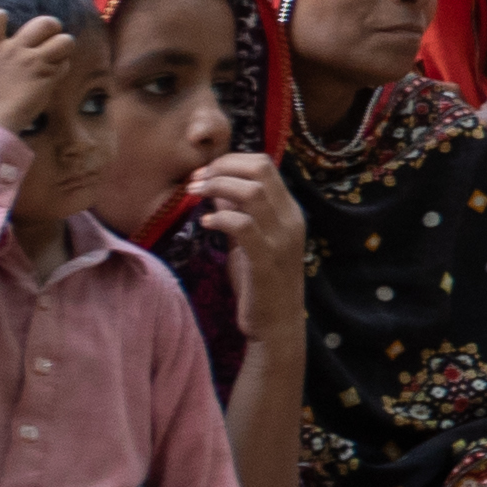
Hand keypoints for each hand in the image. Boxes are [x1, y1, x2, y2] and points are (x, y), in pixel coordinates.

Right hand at [0, 9, 88, 140]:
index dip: (2, 15)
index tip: (6, 23)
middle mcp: (16, 51)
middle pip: (43, 23)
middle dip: (52, 27)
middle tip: (49, 38)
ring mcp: (34, 62)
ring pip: (64, 40)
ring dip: (63, 47)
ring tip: (57, 56)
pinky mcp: (48, 77)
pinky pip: (64, 63)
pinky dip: (62, 68)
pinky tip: (54, 76)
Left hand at [179, 143, 306, 288]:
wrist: (276, 324)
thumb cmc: (260, 282)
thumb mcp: (249, 241)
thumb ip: (238, 212)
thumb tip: (216, 187)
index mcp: (289, 211)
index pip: (265, 164)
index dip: (231, 161)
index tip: (205, 173)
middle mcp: (291, 220)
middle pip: (260, 170)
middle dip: (222, 167)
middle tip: (196, 181)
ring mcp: (281, 240)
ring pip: (252, 193)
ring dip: (218, 187)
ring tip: (195, 195)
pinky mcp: (267, 262)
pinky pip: (244, 227)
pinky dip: (221, 219)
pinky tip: (206, 224)